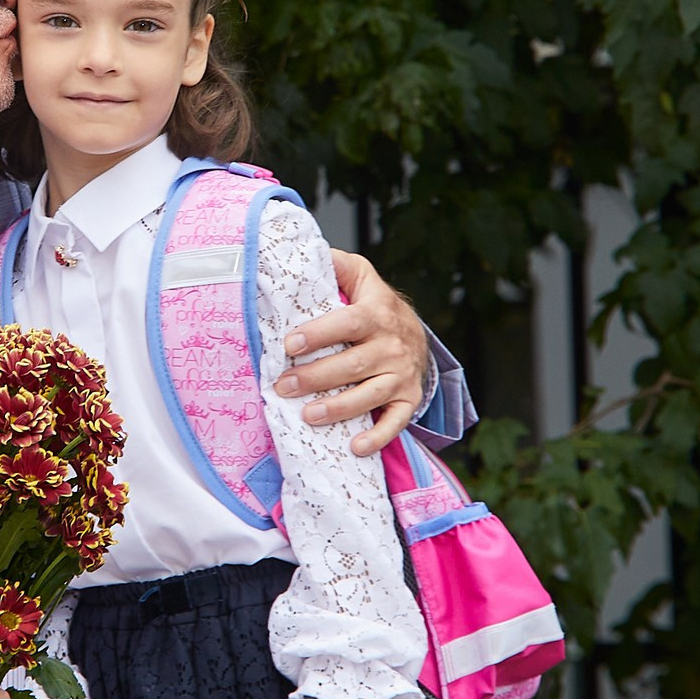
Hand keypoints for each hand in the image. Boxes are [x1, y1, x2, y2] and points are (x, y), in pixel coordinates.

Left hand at [275, 248, 432, 457]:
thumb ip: (336, 264)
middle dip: (315, 377)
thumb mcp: (361, 277)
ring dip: (338, 408)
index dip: (318, 334)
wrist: (416, 334)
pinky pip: (395, 421)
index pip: (346, 323)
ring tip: (308, 415)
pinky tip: (355, 447)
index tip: (289, 345)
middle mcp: (391, 345)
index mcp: (376, 313)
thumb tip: (305, 251)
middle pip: (352, 365)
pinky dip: (378, 436)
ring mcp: (401, 374)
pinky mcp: (407, 398)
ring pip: (369, 395)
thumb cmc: (375, 306)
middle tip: (283, 386)